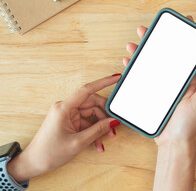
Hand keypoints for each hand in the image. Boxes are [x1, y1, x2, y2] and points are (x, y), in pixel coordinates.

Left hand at [7, 75, 121, 181]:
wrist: (34, 163)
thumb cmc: (49, 152)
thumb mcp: (78, 142)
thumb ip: (98, 130)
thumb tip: (113, 121)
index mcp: (64, 108)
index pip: (87, 90)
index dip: (103, 82)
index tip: (116, 78)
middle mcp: (66, 108)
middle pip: (93, 104)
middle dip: (105, 116)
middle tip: (114, 126)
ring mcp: (68, 115)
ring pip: (92, 115)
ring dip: (101, 127)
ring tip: (106, 138)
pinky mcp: (70, 122)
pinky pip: (87, 123)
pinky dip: (94, 132)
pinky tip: (97, 143)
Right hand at [123, 16, 195, 146]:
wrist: (173, 142)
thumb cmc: (190, 123)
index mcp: (190, 78)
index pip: (188, 53)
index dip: (187, 36)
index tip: (185, 21)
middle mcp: (175, 79)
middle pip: (166, 54)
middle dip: (157, 40)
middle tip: (148, 29)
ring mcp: (162, 85)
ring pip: (151, 63)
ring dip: (142, 52)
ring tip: (133, 43)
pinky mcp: (151, 92)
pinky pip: (141, 77)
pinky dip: (134, 68)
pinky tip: (128, 62)